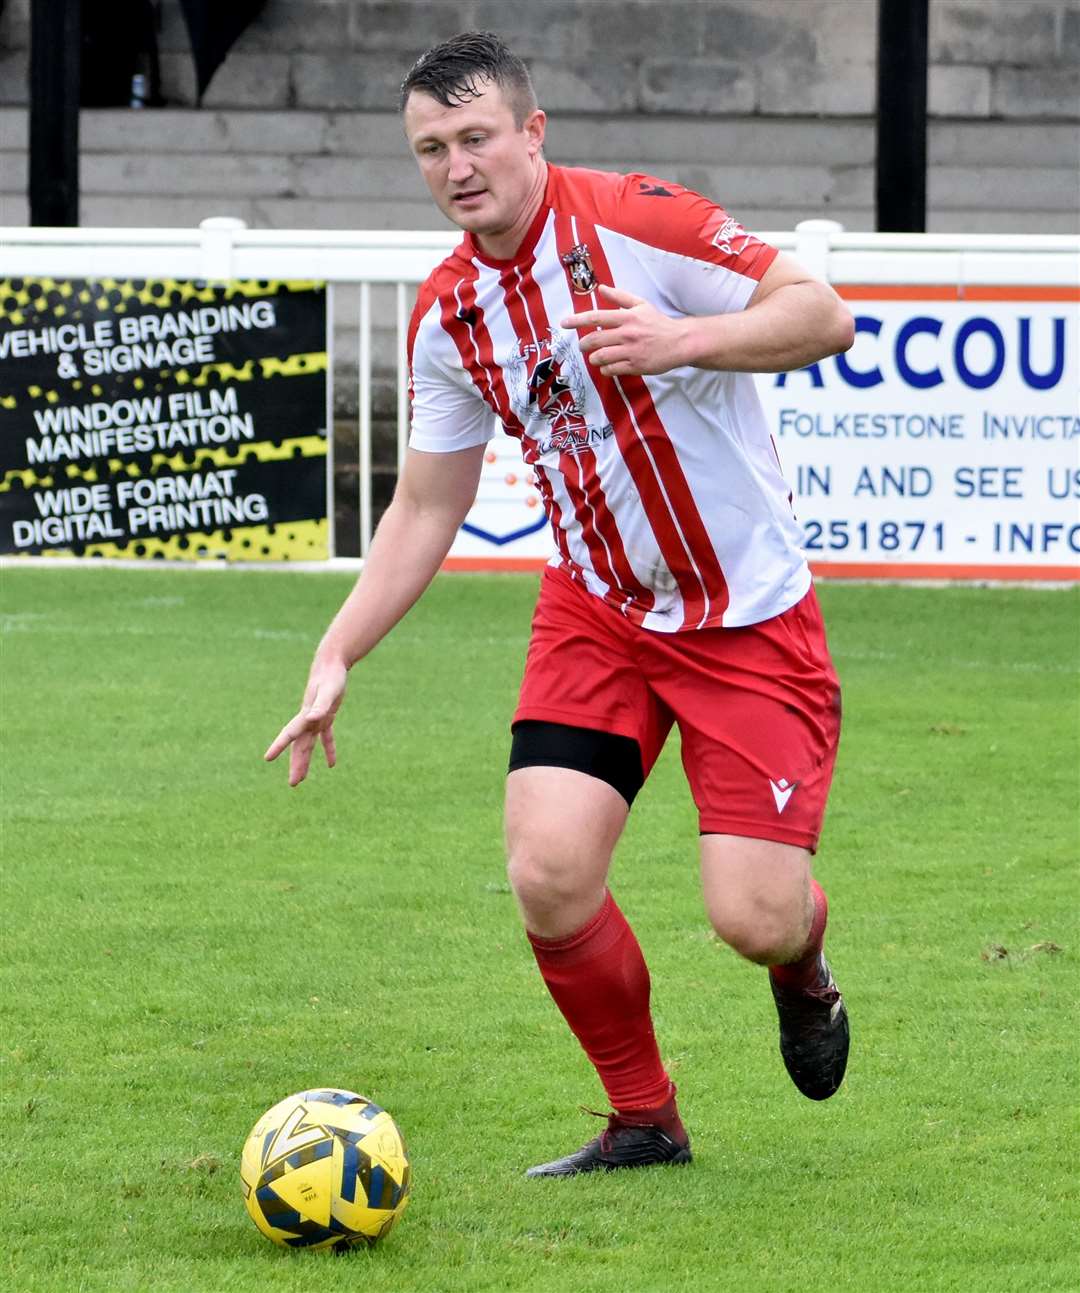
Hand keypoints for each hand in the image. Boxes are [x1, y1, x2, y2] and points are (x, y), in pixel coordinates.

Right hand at [264, 658, 347, 786]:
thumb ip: (321, 705)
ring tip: (301, 779)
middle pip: (299, 746)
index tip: (267, 758)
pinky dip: (328, 749)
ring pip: (309, 745)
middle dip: (296, 764)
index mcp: (305, 715)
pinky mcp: (327, 716)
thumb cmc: (331, 677)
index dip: (279, 746)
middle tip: (293, 783)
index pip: (290, 734)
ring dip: (305, 761)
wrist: (332, 664)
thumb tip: (313, 718)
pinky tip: (331, 764)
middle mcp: (308, 720)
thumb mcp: (329, 691)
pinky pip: (326, 737)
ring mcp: (316, 719)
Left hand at [561, 284, 690, 377]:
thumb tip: (601, 288)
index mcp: (627, 317)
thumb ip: (620, 297)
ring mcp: (631, 351)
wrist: (679, 342)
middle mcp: (627, 333)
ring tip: (596, 357)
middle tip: (583, 346)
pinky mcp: (635, 366)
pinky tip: (608, 366)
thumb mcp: (641, 305)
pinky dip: (605, 369)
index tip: (564, 323)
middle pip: (595, 340)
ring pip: (601, 357)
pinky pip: (612, 370)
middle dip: (584, 344)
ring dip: (594, 358)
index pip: (596, 317)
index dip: (577, 320)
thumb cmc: (658, 323)